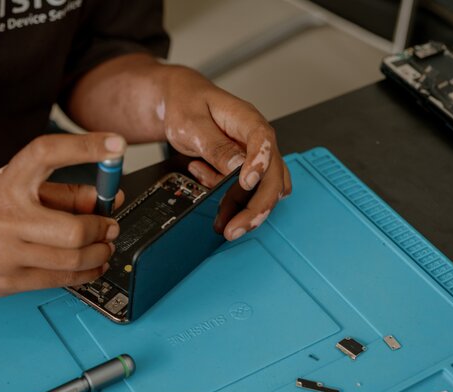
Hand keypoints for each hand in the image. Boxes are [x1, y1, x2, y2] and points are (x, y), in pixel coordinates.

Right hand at [0, 133, 124, 295]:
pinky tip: (91, 265)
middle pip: (73, 230)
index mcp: (6, 183)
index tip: (115, 145)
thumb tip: (104, 199)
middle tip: (110, 226)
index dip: (85, 147)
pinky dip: (85, 273)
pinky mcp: (7, 282)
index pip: (47, 154)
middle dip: (103, 229)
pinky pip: (59, 280)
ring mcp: (5, 255)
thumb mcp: (10, 186)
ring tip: (104, 247)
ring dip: (100, 253)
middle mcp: (5, 218)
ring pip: (72, 260)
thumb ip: (59, 193)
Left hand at [159, 67, 290, 239]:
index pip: (263, 140)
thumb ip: (214, 145)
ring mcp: (253, 156)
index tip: (246, 183)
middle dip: (256, 206)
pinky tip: (206, 183)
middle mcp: (256, 140)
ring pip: (264, 190)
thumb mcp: (191, 123)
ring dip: (246, 211)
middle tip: (235, 228)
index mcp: (247, 120)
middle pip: (271, 175)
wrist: (180, 102)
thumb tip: (235, 167)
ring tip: (223, 224)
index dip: (259, 163)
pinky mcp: (245, 169)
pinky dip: (230, 200)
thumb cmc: (187, 104)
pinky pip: (246, 192)